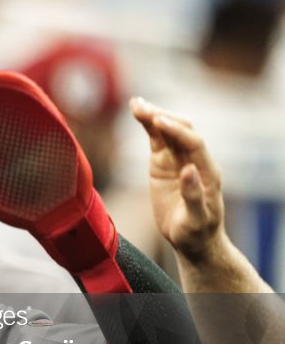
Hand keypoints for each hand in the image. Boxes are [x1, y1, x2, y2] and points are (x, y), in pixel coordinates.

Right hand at [131, 97, 225, 261]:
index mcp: (207, 172)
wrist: (192, 239)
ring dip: (153, 116)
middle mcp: (194, 160)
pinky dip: (148, 125)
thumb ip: (194, 195)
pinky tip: (138, 112)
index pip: (193, 142)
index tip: (158, 121)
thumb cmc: (196, 232)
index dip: (176, 131)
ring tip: (135, 104)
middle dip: (163, 117)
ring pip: (167, 131)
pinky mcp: (163, 163)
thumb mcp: (197, 220)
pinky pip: (156, 139)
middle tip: (141, 108)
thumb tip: (189, 169)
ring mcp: (178, 159)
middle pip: (182, 130)